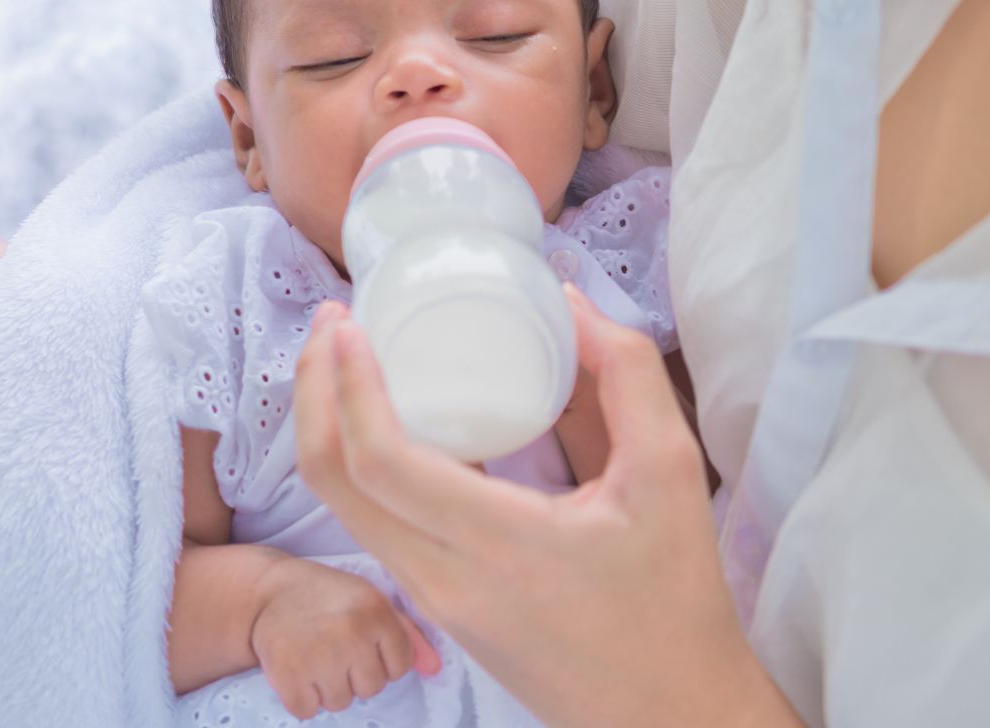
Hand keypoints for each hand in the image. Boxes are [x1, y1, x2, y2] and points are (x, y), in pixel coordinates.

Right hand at [249, 556, 441, 719]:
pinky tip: (298, 670)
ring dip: (327, 687)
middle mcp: (352, 633)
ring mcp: (319, 656)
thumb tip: (434, 669)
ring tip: (315, 656)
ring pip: (340, 703)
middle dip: (354, 675)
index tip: (362, 643)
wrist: (270, 592)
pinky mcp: (287, 675)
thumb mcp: (370, 601)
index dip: (382, 659)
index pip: (400, 666)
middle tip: (334, 648)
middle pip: (371, 688)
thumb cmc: (329, 597)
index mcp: (376, 611)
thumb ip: (406, 634)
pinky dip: (302, 698)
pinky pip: (308, 711)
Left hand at [294, 289, 803, 727]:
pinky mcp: (436, 608)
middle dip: (314, 393)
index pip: (379, 463)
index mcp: (496, 547)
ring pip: (341, 508)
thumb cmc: (675, 601)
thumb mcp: (671, 474)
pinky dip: (357, 464)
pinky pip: (372, 526)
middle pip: (331, 483)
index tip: (351, 325)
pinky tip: (387, 417)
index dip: (348, 387)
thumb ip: (627, 376)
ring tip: (347, 358)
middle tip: (334, 322)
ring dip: (327, 426)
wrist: (666, 713)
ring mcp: (431, 601)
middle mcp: (443, 581)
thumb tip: (570, 303)